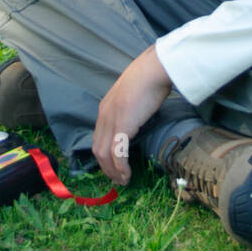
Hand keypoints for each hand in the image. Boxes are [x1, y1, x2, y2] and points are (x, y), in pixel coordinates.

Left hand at [91, 46, 172, 185]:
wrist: (154, 69)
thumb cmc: (149, 78)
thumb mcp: (133, 96)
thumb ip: (130, 108)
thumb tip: (137, 117)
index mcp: (105, 108)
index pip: (98, 137)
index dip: (103, 155)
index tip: (113, 166)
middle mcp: (104, 115)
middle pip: (97, 149)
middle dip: (105, 167)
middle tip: (117, 179)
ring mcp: (112, 120)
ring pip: (104, 154)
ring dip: (112, 171)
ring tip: (122, 181)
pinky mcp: (123, 125)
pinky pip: (117, 152)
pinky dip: (120, 167)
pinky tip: (127, 175)